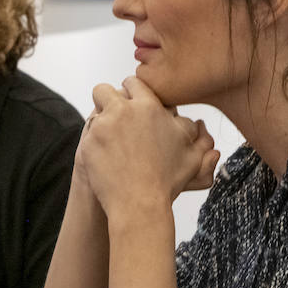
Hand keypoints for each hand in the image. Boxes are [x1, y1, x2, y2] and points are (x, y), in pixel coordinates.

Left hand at [80, 76, 218, 216]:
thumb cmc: (168, 181)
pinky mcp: (88, 143)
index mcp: (149, 107)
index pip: (133, 83)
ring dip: (100, 120)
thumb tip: (200, 125)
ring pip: (94, 111)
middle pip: (104, 90)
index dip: (131, 92)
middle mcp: (124, 111)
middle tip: (113, 117)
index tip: (130, 103)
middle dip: (108, 101)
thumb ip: (197, 136)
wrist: (140, 204)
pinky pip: (87, 134)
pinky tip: (104, 156)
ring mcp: (103, 127)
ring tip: (108, 136)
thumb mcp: (191, 156)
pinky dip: (94, 142)